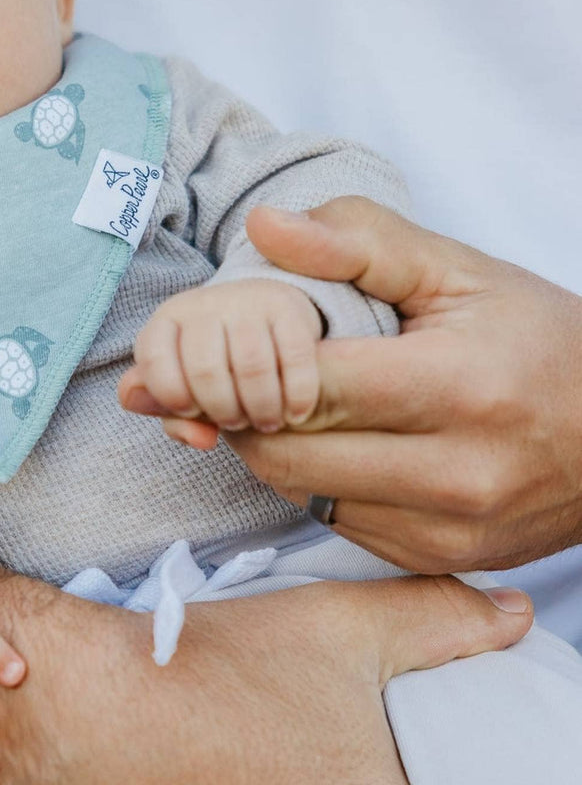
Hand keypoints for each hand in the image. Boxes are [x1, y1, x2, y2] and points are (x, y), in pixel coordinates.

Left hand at [129, 279, 322, 448]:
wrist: (260, 313)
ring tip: (266, 424)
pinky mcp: (287, 307)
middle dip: (222, 410)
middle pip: (205, 370)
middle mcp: (203, 306)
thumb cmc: (213, 362)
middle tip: (236, 425)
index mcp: (166, 323)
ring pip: (252, 366)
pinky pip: (295, 356)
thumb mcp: (183, 384)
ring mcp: (246, 302)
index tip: (190, 411)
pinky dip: (297, 394)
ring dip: (261, 408)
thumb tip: (198, 439)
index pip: (153, 359)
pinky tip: (296, 413)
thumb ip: (173, 415)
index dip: (168, 395)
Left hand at [132, 197, 581, 571]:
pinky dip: (317, 484)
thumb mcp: (458, 273)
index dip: (258, 362)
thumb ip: (357, 243)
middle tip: (253, 378)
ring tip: (295, 408)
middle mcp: (455, 472)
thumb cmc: (537, 342)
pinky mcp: (435, 560)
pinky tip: (338, 448)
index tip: (246, 342)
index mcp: (459, 386)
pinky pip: (334, 523)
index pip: (306, 384)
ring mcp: (445, 528)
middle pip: (288, 452)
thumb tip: (260, 225)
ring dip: (278, 451)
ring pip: (299, 493)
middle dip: (253, 411)